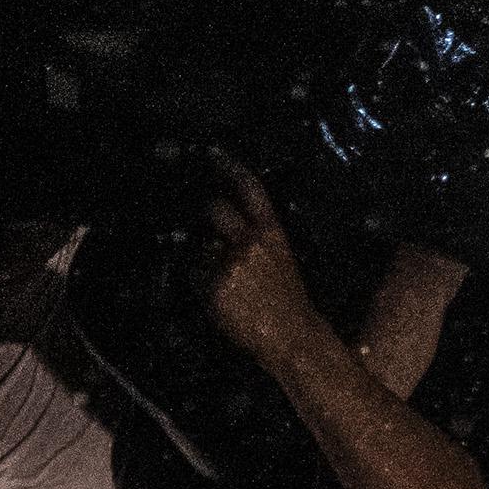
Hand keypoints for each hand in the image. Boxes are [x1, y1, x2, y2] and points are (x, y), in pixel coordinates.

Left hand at [201, 156, 331, 367]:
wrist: (292, 335)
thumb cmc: (288, 301)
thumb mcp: (280, 260)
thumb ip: (253, 241)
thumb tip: (219, 233)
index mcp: (271, 232)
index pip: (250, 189)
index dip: (229, 167)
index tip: (211, 153)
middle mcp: (249, 242)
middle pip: (215, 210)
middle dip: (206, 213)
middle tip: (203, 219)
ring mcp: (230, 263)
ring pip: (201, 249)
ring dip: (204, 260)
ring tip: (226, 282)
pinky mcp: (215, 285)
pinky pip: (196, 277)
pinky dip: (202, 285)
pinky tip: (220, 298)